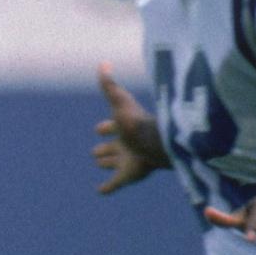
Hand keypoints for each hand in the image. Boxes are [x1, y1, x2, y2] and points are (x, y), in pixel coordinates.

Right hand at [92, 65, 164, 193]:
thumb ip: (110, 85)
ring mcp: (127, 160)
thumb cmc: (137, 121)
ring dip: (107, 163)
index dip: (104, 128)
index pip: (110, 127)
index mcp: (123, 127)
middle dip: (106, 148)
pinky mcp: (127, 175)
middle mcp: (125, 143)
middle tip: (98, 151)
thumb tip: (103, 63)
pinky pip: (115, 184)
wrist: (156, 143)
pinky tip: (100, 191)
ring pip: (113, 162)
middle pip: (112, 146)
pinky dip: (107, 188)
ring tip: (101, 164)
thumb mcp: (120, 101)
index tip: (99, 129)